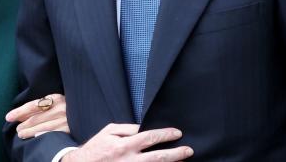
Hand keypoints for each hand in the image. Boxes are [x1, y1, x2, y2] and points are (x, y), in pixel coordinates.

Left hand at [5, 94, 68, 138]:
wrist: (85, 114)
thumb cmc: (66, 109)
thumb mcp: (54, 103)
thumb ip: (39, 107)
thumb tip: (19, 116)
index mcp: (55, 98)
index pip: (33, 105)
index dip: (19, 111)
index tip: (8, 117)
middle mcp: (60, 108)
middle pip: (36, 118)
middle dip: (23, 125)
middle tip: (17, 129)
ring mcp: (65, 120)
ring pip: (41, 128)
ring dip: (28, 132)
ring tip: (21, 134)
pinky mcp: (68, 130)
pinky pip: (51, 134)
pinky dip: (40, 136)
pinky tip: (34, 138)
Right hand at [62, 123, 191, 160]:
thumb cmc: (96, 148)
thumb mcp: (109, 131)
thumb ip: (128, 129)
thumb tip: (144, 127)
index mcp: (125, 145)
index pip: (150, 138)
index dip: (165, 135)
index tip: (177, 134)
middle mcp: (129, 160)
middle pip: (158, 157)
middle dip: (176, 154)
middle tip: (189, 150)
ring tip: (183, 161)